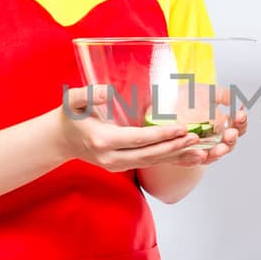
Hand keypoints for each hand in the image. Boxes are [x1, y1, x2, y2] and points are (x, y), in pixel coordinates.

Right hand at [58, 87, 201, 170]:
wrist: (60, 140)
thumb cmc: (69, 117)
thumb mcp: (74, 101)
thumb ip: (89, 95)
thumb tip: (108, 93)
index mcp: (103, 141)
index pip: (138, 139)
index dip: (161, 135)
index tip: (181, 128)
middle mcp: (112, 158)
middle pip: (149, 155)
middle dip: (174, 147)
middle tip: (196, 139)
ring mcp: (117, 165)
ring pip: (152, 162)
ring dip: (176, 156)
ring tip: (200, 150)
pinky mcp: (123, 167)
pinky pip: (150, 164)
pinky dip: (170, 161)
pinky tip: (188, 158)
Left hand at [171, 96, 249, 167]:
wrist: (159, 103)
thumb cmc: (184, 97)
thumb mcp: (205, 92)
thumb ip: (223, 96)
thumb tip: (239, 102)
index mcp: (221, 124)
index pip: (237, 127)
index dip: (241, 122)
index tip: (240, 115)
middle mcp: (212, 139)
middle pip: (228, 144)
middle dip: (232, 139)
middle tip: (231, 133)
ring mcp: (198, 148)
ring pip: (212, 156)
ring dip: (219, 152)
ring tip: (222, 147)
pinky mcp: (182, 156)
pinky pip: (191, 162)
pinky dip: (197, 159)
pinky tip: (202, 154)